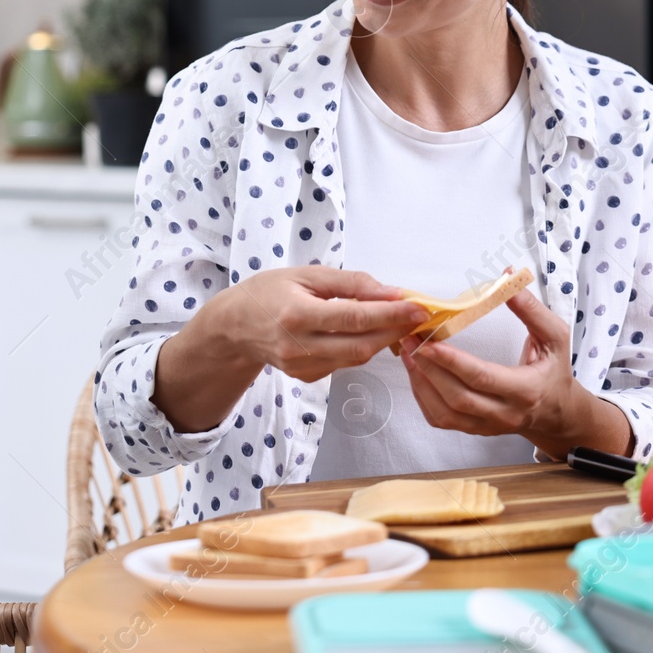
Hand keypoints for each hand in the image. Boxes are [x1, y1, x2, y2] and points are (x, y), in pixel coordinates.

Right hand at [214, 266, 431, 381]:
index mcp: (297, 314)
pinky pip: (344, 364)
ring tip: (398, 321)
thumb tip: (390, 292)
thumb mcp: (305, 274)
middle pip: (361, 345)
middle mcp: (299, 346)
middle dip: (395, 331)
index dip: (391, 315)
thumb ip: (350, 282)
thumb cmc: (268, 292)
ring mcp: (302, 366)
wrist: (234, 326)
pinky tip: (367, 333)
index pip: (355, 318)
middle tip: (417, 315)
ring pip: (356, 358)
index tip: (419, 307)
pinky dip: (361, 348)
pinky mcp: (306, 377)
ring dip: (383, 341)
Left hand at [399, 282, 630, 458]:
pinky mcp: (474, 430)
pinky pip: (441, 419)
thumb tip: (506, 277)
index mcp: (526, 390)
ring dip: (421, 382)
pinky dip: (423, 396)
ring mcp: (487, 426)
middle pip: (458, 397)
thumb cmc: (554, 370)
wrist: (556, 413)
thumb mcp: (555, 337)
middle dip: (429, 368)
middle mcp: (505, 414)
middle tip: (410, 340)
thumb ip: (531, 309)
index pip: (483, 378)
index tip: (428, 342)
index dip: (453, 361)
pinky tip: (416, 372)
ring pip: (444, 412)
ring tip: (407, 352)